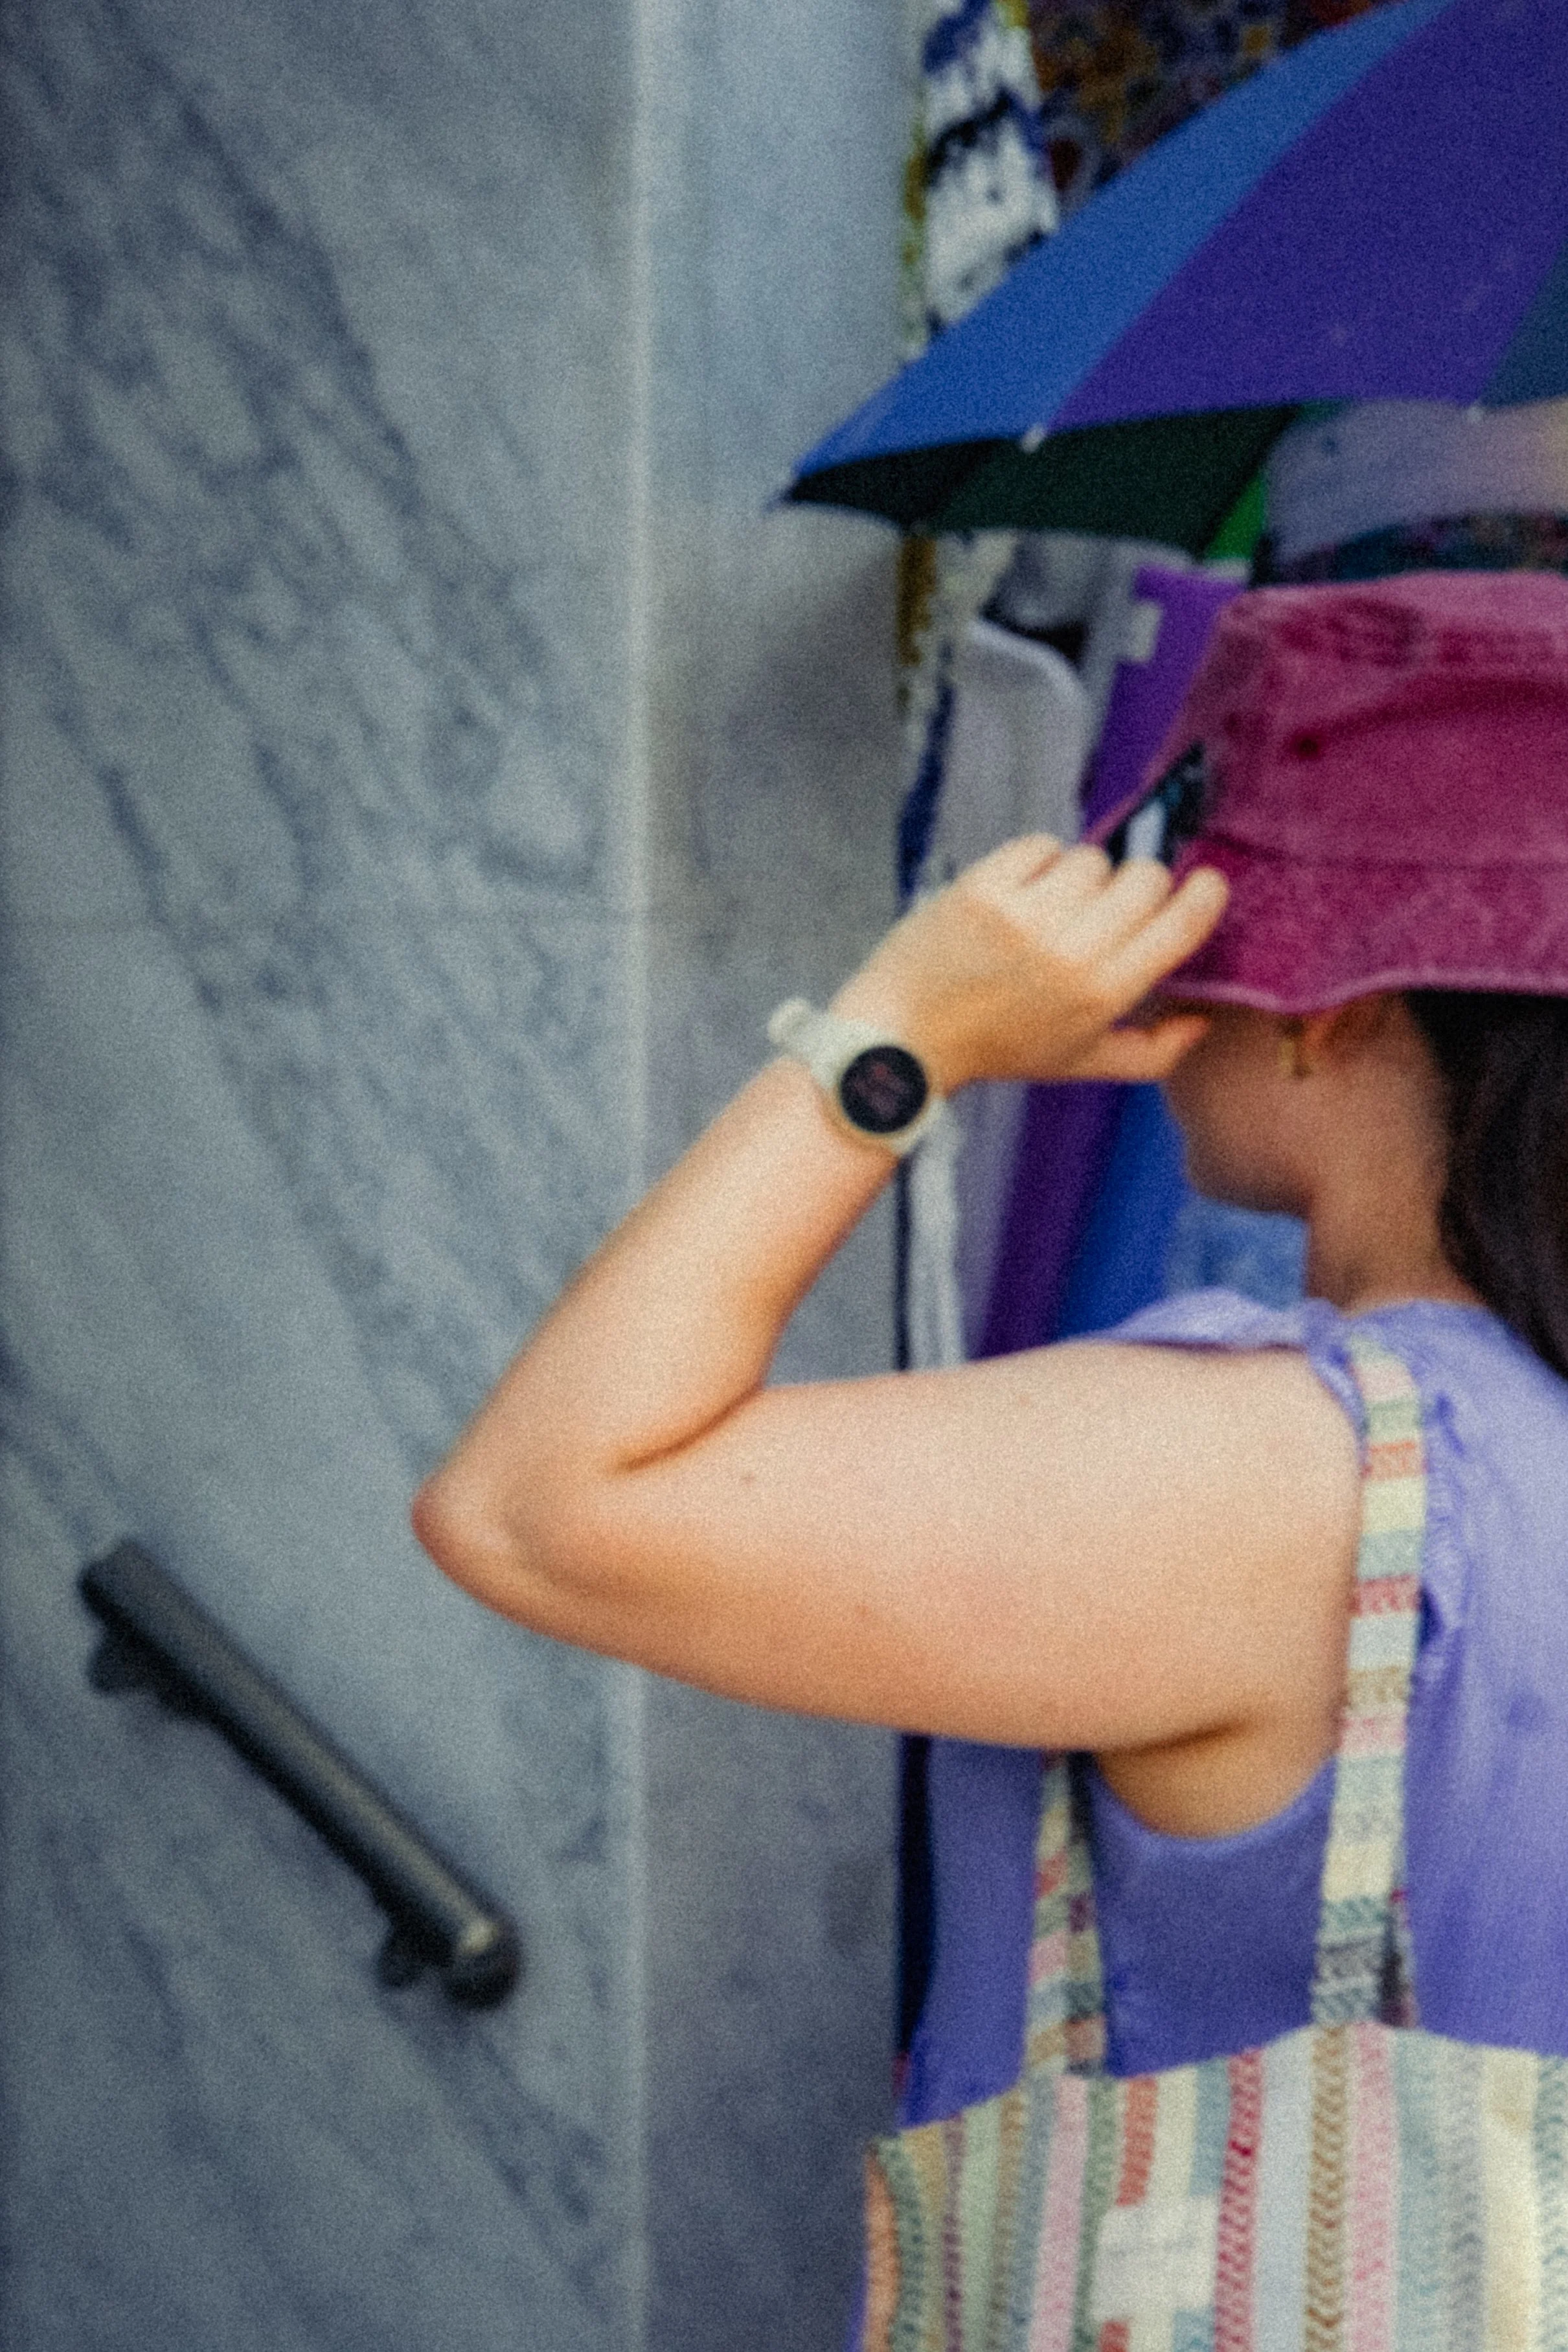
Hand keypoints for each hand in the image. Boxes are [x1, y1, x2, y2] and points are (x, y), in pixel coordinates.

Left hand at [830, 835, 1227, 1092]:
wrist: (905, 1035)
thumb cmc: (999, 1049)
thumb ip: (1153, 1052)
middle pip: (1145, 876)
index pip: (1183, 921)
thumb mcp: (1081, 1064)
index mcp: (1104, 993)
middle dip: (1135, 887)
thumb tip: (1204, 1019)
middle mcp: (1071, 951)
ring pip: (1092, 858)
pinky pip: (1040, 844)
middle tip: (1104, 910)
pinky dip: (1036, 862)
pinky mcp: (983, 886)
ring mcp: (1025, 915)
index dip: (1202, 893)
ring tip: (1051, 909)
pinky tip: (1020, 893)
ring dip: (1079, 877)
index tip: (1199, 885)